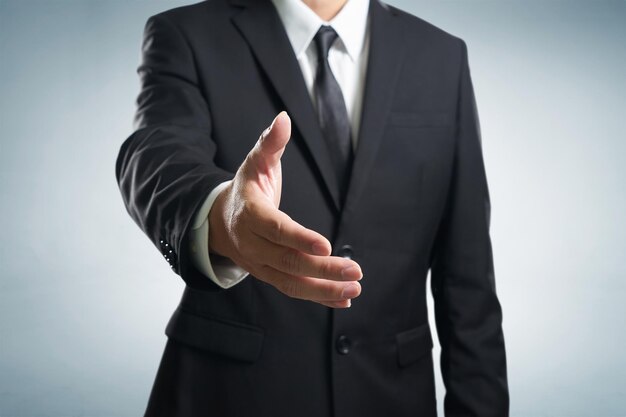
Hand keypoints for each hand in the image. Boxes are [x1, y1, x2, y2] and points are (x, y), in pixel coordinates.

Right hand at [209, 111, 362, 307]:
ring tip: (354, 287)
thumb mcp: (255, 161)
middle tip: (355, 270)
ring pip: (291, 282)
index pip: (276, 229)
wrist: (221, 220)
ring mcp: (259, 264)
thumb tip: (284, 118)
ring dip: (324, 288)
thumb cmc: (247, 188)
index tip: (326, 245)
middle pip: (288, 261)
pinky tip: (344, 298)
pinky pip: (293, 290)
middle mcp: (252, 244)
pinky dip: (318, 296)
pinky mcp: (269, 276)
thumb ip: (271, 143)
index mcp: (250, 214)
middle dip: (322, 269)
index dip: (300, 239)